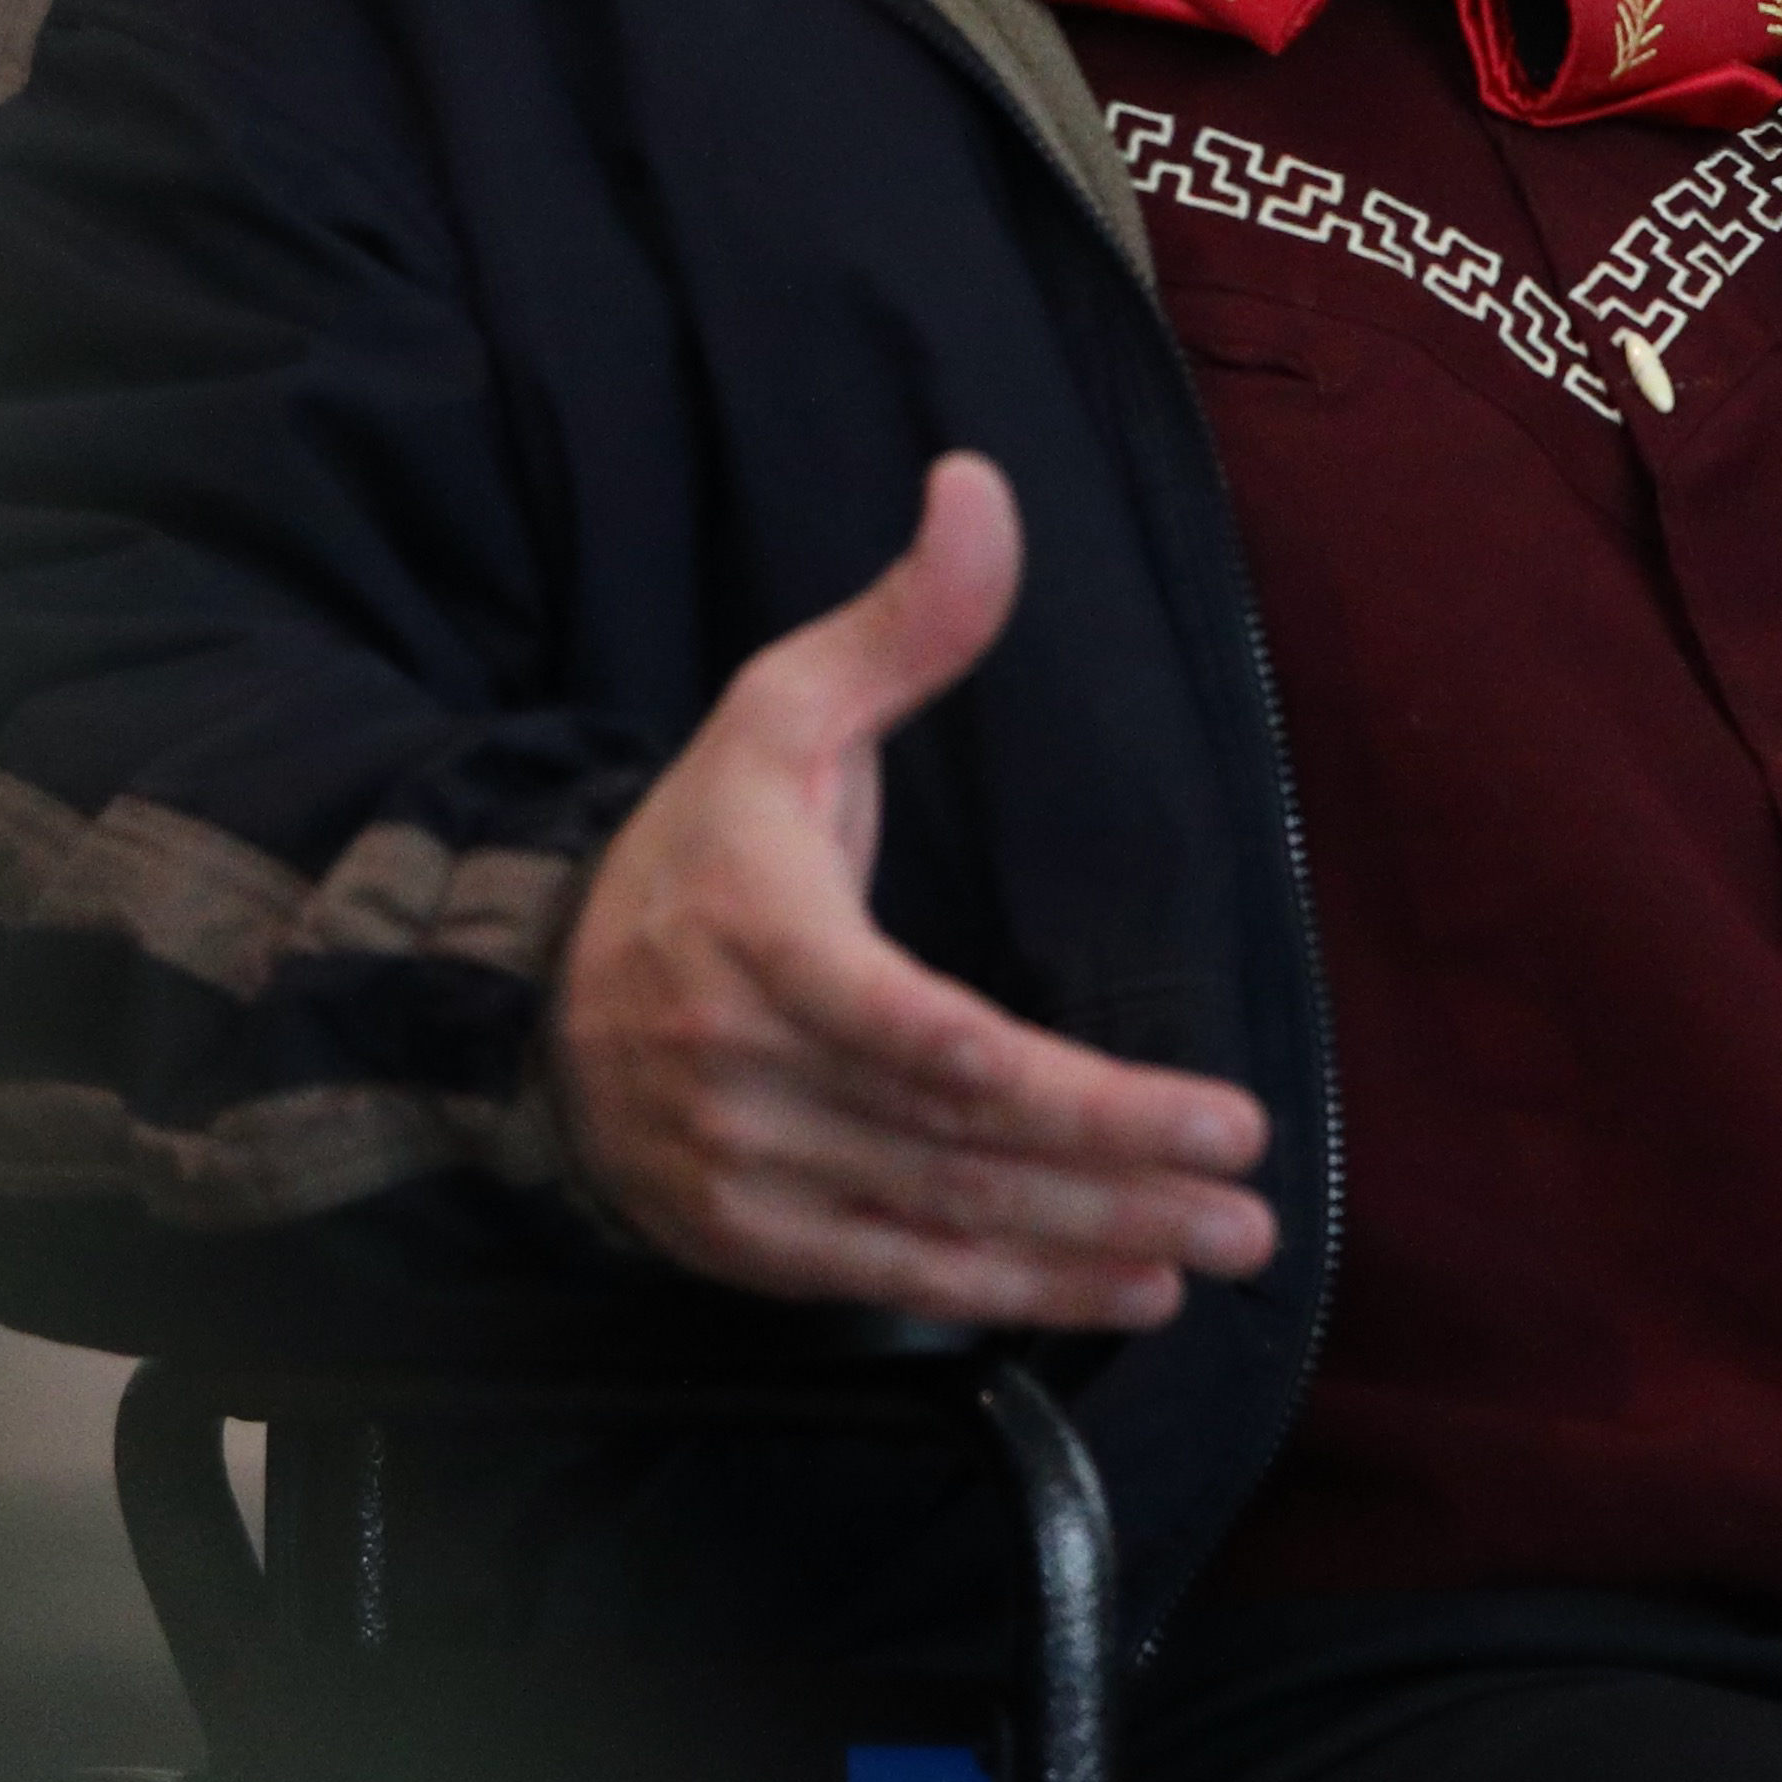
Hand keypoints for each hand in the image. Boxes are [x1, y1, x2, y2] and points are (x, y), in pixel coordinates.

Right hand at [555, 455, 1276, 1327]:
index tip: (1220, 1113)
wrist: (527, 988)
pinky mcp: (737, 1241)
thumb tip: (981, 486)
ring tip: (1221, 1252)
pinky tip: (1119, 1290)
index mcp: (764, 934)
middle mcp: (741, 1068)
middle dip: (1120, 1184)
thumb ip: (906, 623)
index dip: (1083, 1098)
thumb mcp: (785, 710)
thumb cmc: (699, 840)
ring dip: (1089, 1252)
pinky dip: (1008, 1295)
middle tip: (1254, 1207)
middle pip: (958, 1149)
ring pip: (935, 1225)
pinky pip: (887, 1280)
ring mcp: (733, 1168)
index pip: (934, 1042)